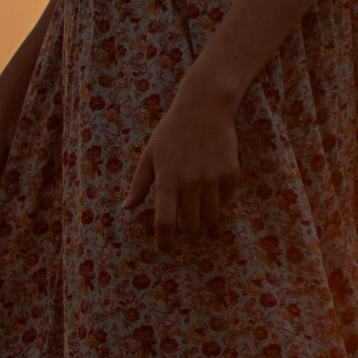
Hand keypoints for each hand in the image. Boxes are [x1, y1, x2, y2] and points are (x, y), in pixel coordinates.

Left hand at [125, 73, 243, 238]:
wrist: (205, 108)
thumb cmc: (171, 131)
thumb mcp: (149, 155)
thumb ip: (139, 185)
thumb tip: (126, 208)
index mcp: (167, 179)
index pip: (165, 222)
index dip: (165, 241)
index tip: (165, 249)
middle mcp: (190, 182)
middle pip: (191, 226)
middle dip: (186, 229)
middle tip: (184, 221)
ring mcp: (213, 179)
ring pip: (212, 218)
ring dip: (205, 219)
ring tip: (200, 210)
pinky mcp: (231, 174)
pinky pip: (226, 200)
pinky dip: (220, 200)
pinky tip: (213, 187)